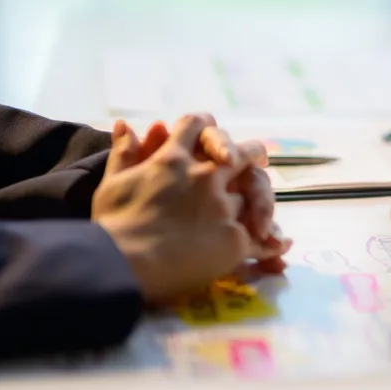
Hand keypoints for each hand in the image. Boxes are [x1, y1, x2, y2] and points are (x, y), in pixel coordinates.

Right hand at [93, 115, 289, 305]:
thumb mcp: (112, 183)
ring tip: (266, 213)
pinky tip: (278, 245)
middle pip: (240, 153)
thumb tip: (127, 124)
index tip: (212, 133)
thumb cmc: (112, 227)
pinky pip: (260, 236)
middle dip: (250, 152)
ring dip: (260, 201)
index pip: (197, 125)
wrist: (122, 265)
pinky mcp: (234, 236)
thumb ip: (124, 153)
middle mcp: (204, 176)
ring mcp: (222, 205)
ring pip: (254, 193)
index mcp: (173, 159)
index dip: (206, 127)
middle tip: (259, 156)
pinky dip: (270, 241)